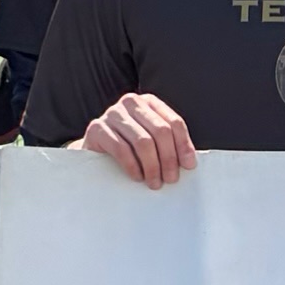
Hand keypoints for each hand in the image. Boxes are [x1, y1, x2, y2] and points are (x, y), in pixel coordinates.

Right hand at [80, 93, 198, 188]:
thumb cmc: (129, 149)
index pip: (174, 122)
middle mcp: (131, 102)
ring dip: (152, 166)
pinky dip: (133, 166)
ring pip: (143, 141)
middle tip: (171, 179)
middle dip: (169, 158)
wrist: (95, 152)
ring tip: (155, 183)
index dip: (184, 145)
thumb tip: (189, 162)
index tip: (189, 166)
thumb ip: (169, 145)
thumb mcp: (151, 141)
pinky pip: (121, 149)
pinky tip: (137, 177)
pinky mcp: (97, 128)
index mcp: (149, 102)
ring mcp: (112, 113)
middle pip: (160, 131)